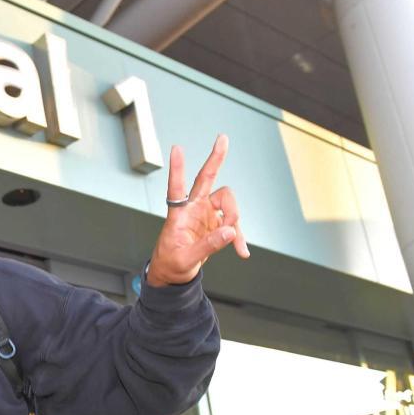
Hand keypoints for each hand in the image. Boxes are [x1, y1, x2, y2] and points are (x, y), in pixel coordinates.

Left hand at [146, 135, 249, 286]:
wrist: (173, 275)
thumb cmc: (171, 264)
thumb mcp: (186, 259)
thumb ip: (208, 245)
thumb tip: (229, 231)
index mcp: (178, 215)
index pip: (176, 188)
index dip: (177, 169)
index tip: (177, 148)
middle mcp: (193, 209)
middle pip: (206, 178)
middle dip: (215, 158)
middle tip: (222, 138)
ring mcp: (206, 214)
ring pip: (228, 202)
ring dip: (235, 218)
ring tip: (233, 239)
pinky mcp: (216, 224)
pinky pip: (233, 225)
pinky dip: (238, 238)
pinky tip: (242, 251)